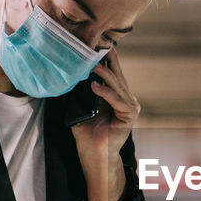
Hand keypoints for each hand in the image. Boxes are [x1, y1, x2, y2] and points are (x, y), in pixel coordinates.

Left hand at [71, 48, 137, 200]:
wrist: (94, 155)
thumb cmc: (87, 134)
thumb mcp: (81, 107)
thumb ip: (80, 93)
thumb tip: (70, 74)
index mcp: (117, 97)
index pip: (112, 74)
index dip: (106, 60)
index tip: (97, 46)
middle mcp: (126, 99)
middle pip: (117, 76)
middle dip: (108, 60)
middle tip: (99, 46)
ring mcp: (130, 107)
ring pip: (117, 85)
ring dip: (105, 74)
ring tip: (93, 63)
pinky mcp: (130, 115)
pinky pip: (117, 99)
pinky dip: (106, 92)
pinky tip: (94, 85)